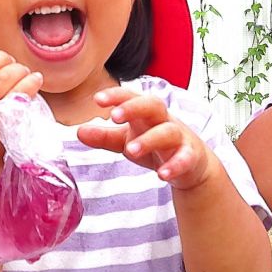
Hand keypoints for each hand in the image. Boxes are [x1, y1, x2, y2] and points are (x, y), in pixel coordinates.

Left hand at [77, 89, 217, 189]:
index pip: (131, 97)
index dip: (116, 96)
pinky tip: (162, 175)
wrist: (192, 164)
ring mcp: (179, 138)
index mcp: (146, 114)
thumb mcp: (127, 140)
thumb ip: (104, 137)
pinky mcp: (191, 156)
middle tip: (114, 116)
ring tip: (130, 150)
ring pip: (167, 132)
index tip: (97, 99)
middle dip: (134, 108)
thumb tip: (79, 132)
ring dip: (149, 140)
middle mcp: (163, 121)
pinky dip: (175, 166)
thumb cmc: (156, 146)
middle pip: (153, 105)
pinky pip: (185, 158)